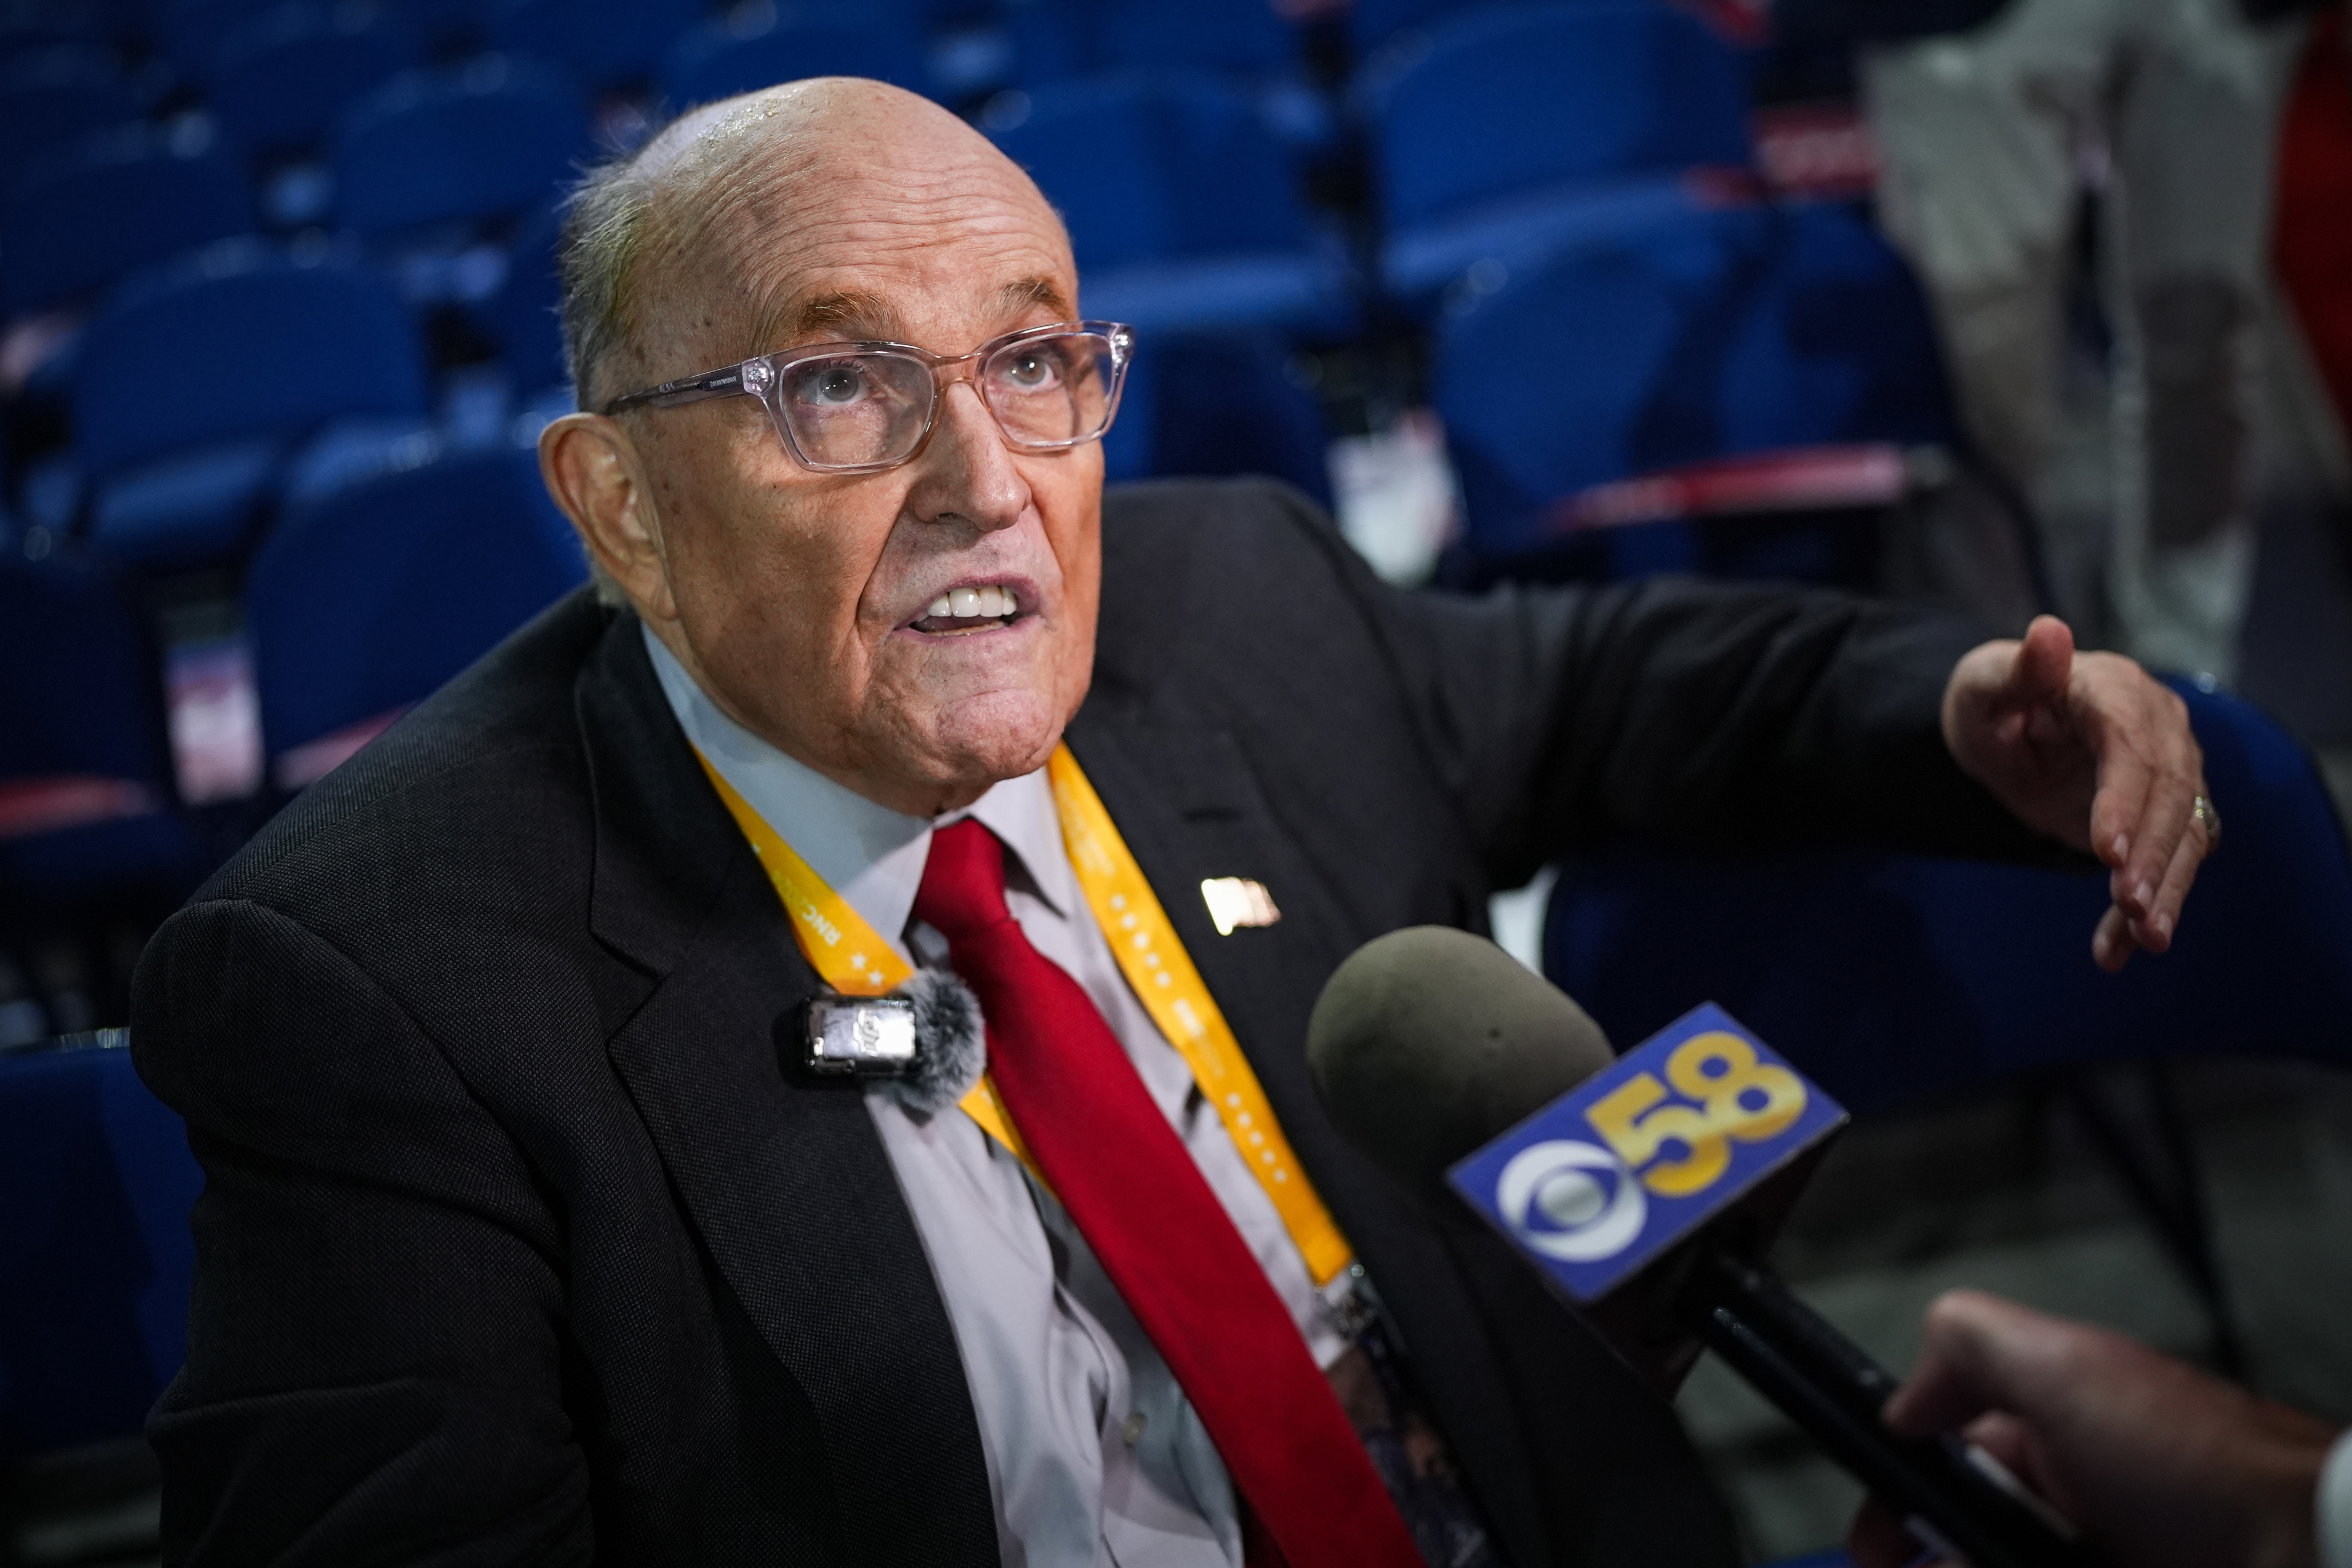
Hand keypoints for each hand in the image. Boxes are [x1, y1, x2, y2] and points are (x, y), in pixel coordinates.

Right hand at [1848, 1291, 2335, 1567]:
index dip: (1902, 1496)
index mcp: (2055, 1429)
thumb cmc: (2199, 1465)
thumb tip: (1903, 1400)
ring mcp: (2105, 1553)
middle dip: (1932, 1555)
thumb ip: (1970, 1344)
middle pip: (1967, 1537)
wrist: (2305, 1556)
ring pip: (1995, 1564)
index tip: (1876, 1541)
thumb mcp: (2065, 1364)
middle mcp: (2078, 1502)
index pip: (1947, 1461)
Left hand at [1942, 616, 2213, 971]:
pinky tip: (2118, 953)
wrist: (2005, 725)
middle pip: (2170, 797)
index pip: (2131, 748)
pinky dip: (2144, 913)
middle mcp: (2159, 733)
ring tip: (2147, 940)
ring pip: (2184, 838)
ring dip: (2167, 890)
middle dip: (2153, 855)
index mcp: (2116, 692)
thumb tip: (2047, 632)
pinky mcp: (2160, 819)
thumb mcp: (1986, 683)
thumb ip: (2018, 669)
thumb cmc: (1992, 699)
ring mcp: (2168, 776)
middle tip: (2129, 906)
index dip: (2124, 799)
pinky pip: (2166, 867)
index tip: (2108, 850)